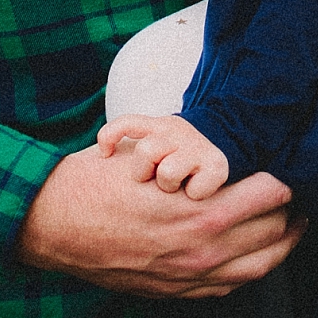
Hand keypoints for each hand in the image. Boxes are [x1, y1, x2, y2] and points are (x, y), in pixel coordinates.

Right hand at [18, 142, 294, 292]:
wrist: (53, 226)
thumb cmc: (96, 182)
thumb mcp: (147, 155)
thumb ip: (190, 161)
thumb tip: (223, 149)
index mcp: (196, 213)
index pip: (267, 197)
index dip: (285, 178)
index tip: (293, 163)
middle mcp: (200, 252)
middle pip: (271, 233)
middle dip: (289, 210)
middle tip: (298, 190)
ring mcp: (187, 277)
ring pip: (257, 266)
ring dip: (279, 244)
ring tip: (293, 223)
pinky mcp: (173, 292)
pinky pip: (229, 286)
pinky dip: (250, 269)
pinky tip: (255, 253)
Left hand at [98, 109, 230, 198]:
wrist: (218, 156)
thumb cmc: (176, 161)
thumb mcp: (154, 148)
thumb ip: (130, 150)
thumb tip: (99, 159)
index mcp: (158, 125)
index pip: (128, 123)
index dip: (110, 136)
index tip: (104, 154)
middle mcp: (177, 131)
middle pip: (145, 152)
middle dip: (146, 172)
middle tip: (157, 177)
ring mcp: (197, 146)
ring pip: (167, 172)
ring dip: (169, 185)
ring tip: (177, 185)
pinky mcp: (217, 165)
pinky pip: (195, 190)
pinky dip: (194, 194)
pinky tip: (195, 191)